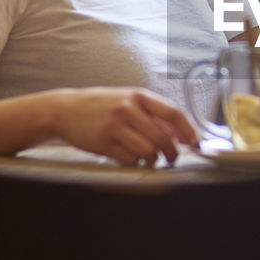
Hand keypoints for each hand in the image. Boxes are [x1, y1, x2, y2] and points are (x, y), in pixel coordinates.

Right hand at [52, 88, 198, 164]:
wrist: (65, 110)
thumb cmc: (101, 105)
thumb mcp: (127, 100)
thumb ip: (152, 114)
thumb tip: (180, 134)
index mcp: (138, 96)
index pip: (174, 113)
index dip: (189, 131)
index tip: (195, 143)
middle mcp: (128, 109)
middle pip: (163, 138)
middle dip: (172, 153)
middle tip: (172, 158)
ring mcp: (115, 126)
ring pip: (148, 152)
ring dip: (153, 160)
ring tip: (149, 158)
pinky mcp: (103, 143)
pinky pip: (130, 160)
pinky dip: (135, 163)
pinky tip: (131, 157)